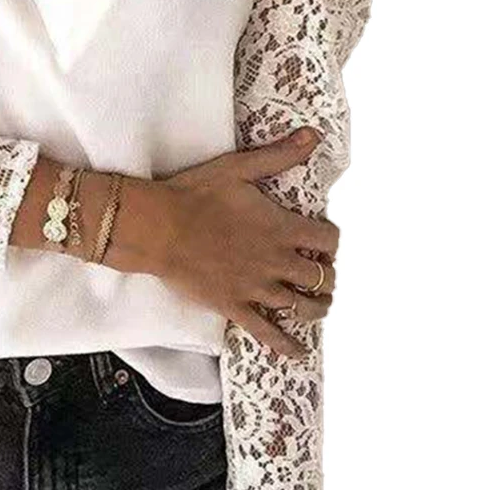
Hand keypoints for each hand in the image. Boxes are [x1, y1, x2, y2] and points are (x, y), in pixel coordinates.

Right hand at [153, 128, 337, 357]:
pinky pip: (267, 333)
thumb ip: (279, 155)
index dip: (330, 240)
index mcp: (282, 228)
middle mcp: (276, 262)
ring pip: (302, 307)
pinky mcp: (234, 306)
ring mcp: (256, 288)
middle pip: (321, 277)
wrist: (158, 226)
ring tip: (319, 305)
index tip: (322, 239)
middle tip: (321, 273)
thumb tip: (313, 136)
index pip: (327, 239)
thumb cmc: (196, 193)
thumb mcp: (239, 168)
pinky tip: (298, 353)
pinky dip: (287, 345)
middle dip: (326, 275)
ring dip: (316, 307)